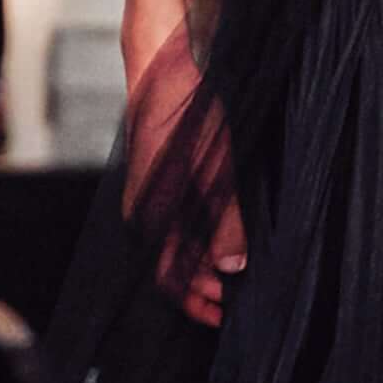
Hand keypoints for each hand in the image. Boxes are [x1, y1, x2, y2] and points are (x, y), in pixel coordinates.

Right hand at [121, 17, 246, 325]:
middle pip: (172, 266)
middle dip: (203, 286)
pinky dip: (198, 239)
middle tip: (238, 300)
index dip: (197, 301)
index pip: (168, 277)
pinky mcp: (158, 181)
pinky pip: (176, 224)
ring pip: (176, 246)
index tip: (224, 316)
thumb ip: (226, 220)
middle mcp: (145, 211)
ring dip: (203, 263)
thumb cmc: (187, 112)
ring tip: (235, 273)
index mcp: (152, 215)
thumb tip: (232, 266)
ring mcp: (149, 196)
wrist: (162, 66)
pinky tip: (221, 238)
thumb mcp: (218, 169)